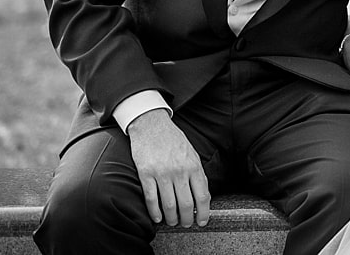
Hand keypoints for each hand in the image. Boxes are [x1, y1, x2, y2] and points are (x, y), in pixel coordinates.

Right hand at [126, 110, 208, 227]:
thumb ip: (197, 174)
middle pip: (186, 204)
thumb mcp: (192, 154)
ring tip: (172, 223)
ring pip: (169, 204)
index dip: (203, 212)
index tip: (202, 221)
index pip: (203, 196)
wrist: (152, 125)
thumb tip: (202, 196)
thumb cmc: (174, 141)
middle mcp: (180, 171)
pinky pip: (151, 198)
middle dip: (187, 219)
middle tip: (186, 224)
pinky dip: (154, 212)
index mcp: (194, 166)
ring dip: (171, 218)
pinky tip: (157, 218)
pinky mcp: (146, 173)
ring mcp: (162, 173)